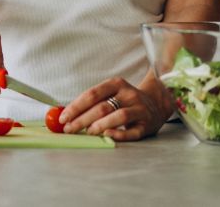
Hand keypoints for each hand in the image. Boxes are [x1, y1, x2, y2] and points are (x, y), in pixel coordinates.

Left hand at [59, 77, 174, 141]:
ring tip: (87, 132)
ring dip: (99, 125)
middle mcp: (129, 94)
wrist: (156, 104)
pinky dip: (119, 134)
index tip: (63, 117)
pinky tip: (107, 135)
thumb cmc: (125, 101)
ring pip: (118, 116)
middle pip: (102, 107)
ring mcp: (139, 109)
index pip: (92, 94)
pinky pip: (132, 131)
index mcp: (116, 84)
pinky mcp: (147, 124)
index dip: (76, 106)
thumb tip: (66, 115)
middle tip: (69, 129)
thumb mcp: (112, 94)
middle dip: (82, 119)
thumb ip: (92, 102)